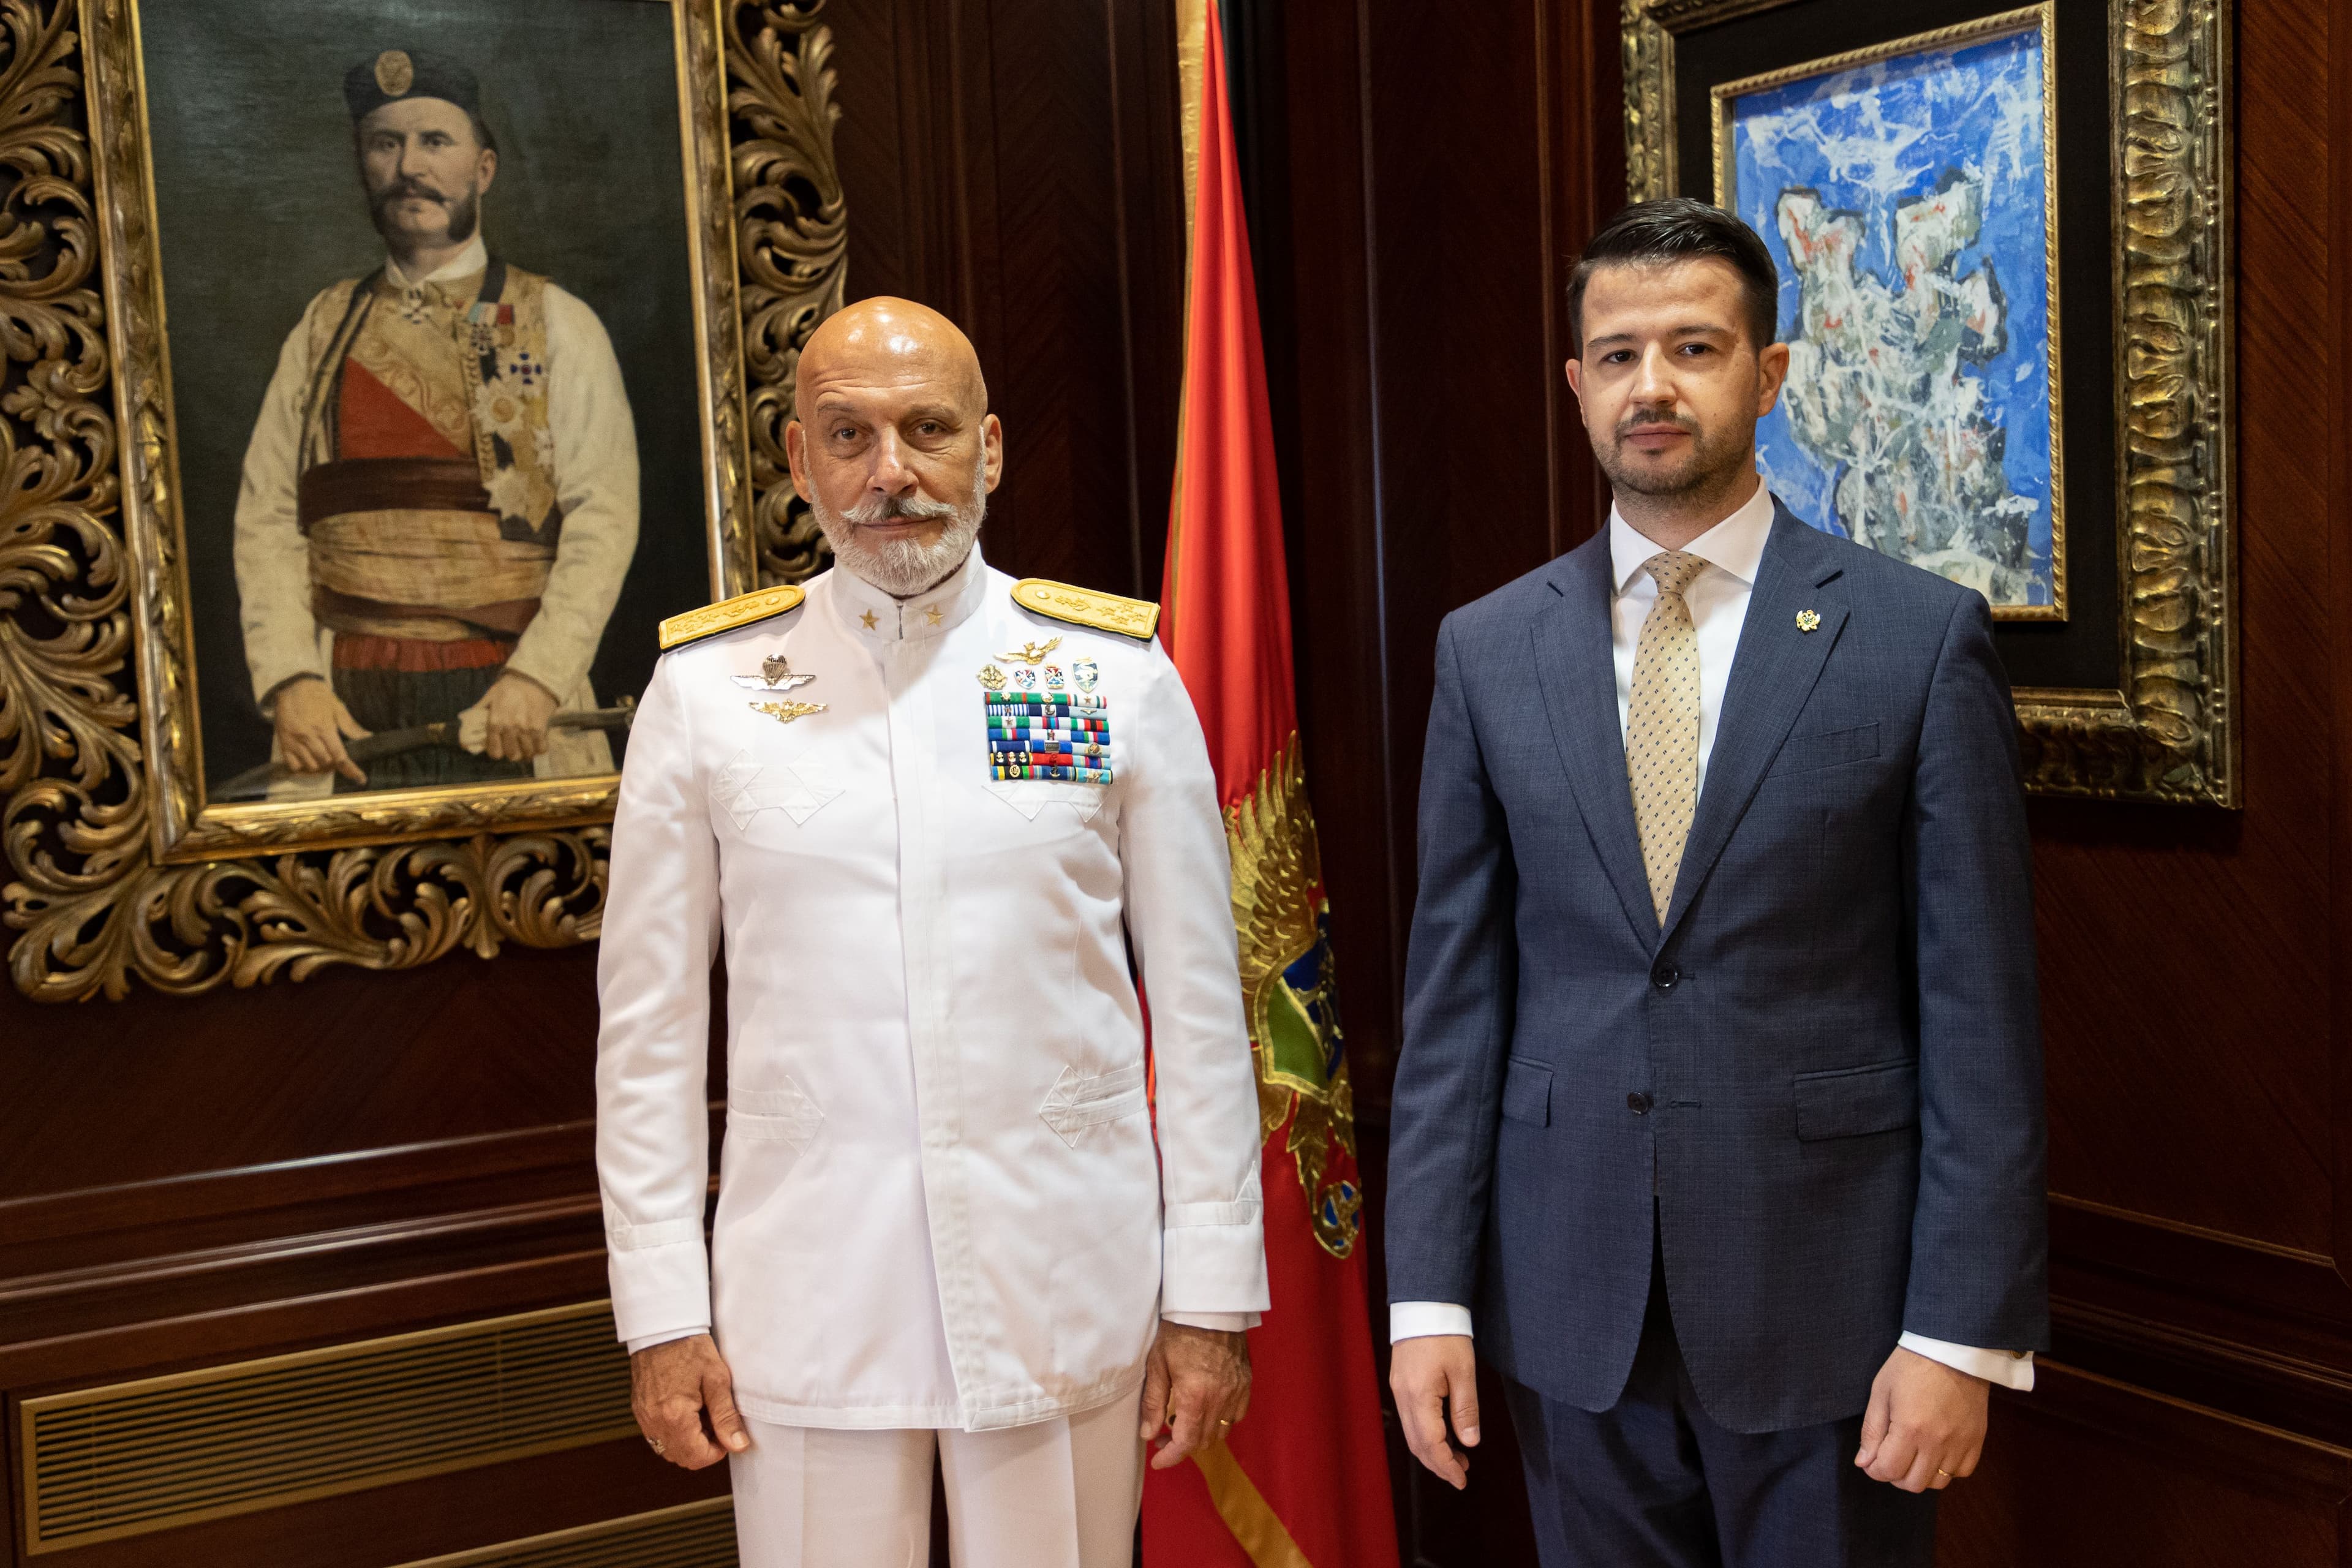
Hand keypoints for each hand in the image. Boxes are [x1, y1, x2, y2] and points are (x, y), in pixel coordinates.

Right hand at [272, 677, 368, 783]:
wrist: (292, 686)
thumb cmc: (317, 696)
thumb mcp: (337, 708)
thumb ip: (351, 726)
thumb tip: (368, 737)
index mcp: (324, 728)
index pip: (340, 756)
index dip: (351, 770)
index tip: (361, 779)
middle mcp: (308, 737)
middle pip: (326, 763)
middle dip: (334, 763)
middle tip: (335, 757)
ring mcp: (294, 741)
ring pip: (310, 766)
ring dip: (320, 766)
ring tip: (322, 756)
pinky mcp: (283, 743)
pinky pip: (293, 765)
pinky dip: (303, 766)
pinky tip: (308, 758)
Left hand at [474, 670, 559, 761]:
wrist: (533, 678)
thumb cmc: (509, 687)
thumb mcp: (490, 697)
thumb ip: (478, 714)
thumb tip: (465, 734)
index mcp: (495, 722)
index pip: (494, 751)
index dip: (497, 752)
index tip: (501, 749)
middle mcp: (510, 727)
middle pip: (512, 755)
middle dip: (513, 753)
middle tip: (515, 747)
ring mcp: (526, 729)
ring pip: (527, 753)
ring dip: (527, 752)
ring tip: (527, 746)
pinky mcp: (540, 728)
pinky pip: (541, 748)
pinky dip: (539, 749)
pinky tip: (537, 743)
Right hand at [630, 1332, 751, 1468]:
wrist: (662, 1328)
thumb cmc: (690, 1349)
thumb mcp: (717, 1380)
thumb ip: (727, 1417)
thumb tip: (738, 1445)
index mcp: (675, 1416)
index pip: (697, 1458)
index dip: (717, 1451)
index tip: (726, 1434)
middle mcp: (654, 1422)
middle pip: (681, 1458)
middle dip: (703, 1448)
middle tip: (715, 1423)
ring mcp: (644, 1418)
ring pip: (667, 1449)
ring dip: (687, 1442)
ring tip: (702, 1416)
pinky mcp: (640, 1411)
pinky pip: (657, 1436)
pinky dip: (673, 1433)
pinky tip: (686, 1412)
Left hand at [1137, 1322, 1250, 1470]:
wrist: (1210, 1306)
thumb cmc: (1179, 1332)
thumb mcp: (1158, 1365)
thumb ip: (1154, 1403)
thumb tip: (1148, 1434)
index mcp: (1196, 1397)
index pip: (1185, 1442)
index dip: (1170, 1457)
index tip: (1157, 1461)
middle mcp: (1220, 1400)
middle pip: (1203, 1441)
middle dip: (1181, 1446)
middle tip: (1163, 1435)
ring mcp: (1237, 1392)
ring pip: (1221, 1431)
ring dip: (1201, 1435)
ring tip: (1184, 1423)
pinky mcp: (1246, 1383)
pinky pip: (1236, 1415)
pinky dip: (1221, 1421)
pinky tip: (1208, 1409)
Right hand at [1390, 1334, 1479, 1488]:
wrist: (1424, 1305)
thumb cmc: (1446, 1335)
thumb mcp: (1464, 1371)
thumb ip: (1466, 1410)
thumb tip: (1469, 1443)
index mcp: (1419, 1396)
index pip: (1431, 1443)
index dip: (1446, 1465)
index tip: (1462, 1480)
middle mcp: (1403, 1397)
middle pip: (1417, 1444)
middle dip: (1438, 1464)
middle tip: (1461, 1475)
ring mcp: (1398, 1391)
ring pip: (1412, 1434)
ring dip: (1432, 1451)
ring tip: (1457, 1458)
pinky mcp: (1400, 1384)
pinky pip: (1410, 1420)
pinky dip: (1426, 1435)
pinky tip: (1443, 1435)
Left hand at [1855, 1346, 1989, 1491]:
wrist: (1952, 1349)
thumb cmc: (1911, 1366)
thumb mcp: (1881, 1391)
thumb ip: (1872, 1430)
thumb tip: (1863, 1462)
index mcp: (1910, 1429)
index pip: (1888, 1470)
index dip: (1874, 1469)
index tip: (1871, 1459)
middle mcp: (1937, 1442)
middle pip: (1913, 1483)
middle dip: (1894, 1475)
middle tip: (1890, 1456)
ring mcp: (1961, 1443)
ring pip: (1938, 1482)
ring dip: (1920, 1474)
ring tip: (1912, 1454)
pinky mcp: (1977, 1440)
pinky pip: (1962, 1471)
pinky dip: (1947, 1468)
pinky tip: (1936, 1451)